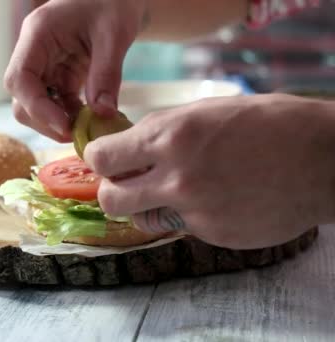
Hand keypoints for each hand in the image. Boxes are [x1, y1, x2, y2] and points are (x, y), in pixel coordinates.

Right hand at [4, 0, 147, 141]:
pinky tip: (90, 120)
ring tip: (88, 128)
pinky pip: (54, 103)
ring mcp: (42, 65)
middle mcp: (32, 52)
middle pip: (21, 98)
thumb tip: (102, 114)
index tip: (65, 126)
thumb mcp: (115, 34)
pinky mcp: (55, 75)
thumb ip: (106, 74)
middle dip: (46, 121)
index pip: (19, 79)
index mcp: (37, 34)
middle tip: (79, 135)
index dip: (37, 108)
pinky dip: (69, 116)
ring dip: (57, 122)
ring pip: (34, 105)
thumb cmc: (112, 2)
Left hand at [85, 94, 334, 248]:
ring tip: (177, 191)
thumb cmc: (267, 123)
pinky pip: (181, 229)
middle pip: (109, 199)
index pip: (101, 159)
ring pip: (142, 220)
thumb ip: (160, 131)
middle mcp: (176, 177)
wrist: (323, 160)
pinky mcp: (213, 235)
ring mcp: (195, 212)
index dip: (100, 159)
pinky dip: (188, 217)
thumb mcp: (205, 110)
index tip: (108, 159)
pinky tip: (215, 200)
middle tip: (129, 182)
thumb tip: (126, 145)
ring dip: (148, 207)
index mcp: (170, 136)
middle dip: (113, 190)